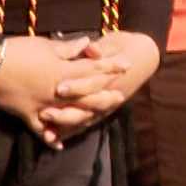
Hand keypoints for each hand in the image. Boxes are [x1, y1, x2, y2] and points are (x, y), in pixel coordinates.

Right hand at [0, 35, 127, 147]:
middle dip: (106, 95)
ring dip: (85, 118)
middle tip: (121, 96)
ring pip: (70, 115)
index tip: (126, 65)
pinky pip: (41, 130)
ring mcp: (44, 106)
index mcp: (61, 71)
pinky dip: (50, 137)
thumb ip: (67, 48)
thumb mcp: (44, 45)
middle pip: (88, 96)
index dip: (111, 66)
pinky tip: (58, 144)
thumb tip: (87, 44)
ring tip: (97, 119)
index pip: (93, 69)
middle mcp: (57, 92)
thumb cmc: (17, 50)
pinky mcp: (28, 115)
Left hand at [38, 31, 159, 140]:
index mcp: (110, 79)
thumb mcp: (112, 45)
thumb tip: (92, 49)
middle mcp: (108, 97)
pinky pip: (81, 126)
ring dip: (65, 127)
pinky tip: (51, 139)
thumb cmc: (121, 48)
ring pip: (83, 120)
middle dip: (66, 113)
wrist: (140, 58)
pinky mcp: (97, 114)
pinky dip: (67, 133)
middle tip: (45, 113)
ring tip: (46, 132)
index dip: (77, 88)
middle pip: (85, 108)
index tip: (59, 89)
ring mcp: (103, 108)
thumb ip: (99, 49)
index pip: (93, 85)